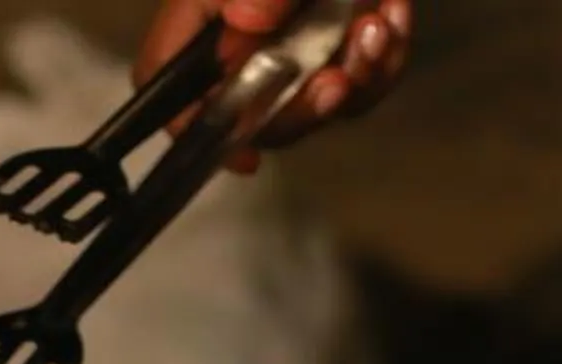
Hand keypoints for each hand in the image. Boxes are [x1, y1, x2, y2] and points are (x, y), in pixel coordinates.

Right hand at [134, 0, 413, 174]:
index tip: (242, 152)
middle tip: (335, 79)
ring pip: (320, 103)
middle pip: (254, 115)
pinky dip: (385, 55)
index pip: (170, 85)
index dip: (194, 126)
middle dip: (302, 107)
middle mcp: (242, 44)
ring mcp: (297, 50)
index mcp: (201, 19)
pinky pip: (366, 79)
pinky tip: (392, 11)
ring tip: (376, 27)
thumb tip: (248, 21)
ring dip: (356, 77)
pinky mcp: (344, 48)